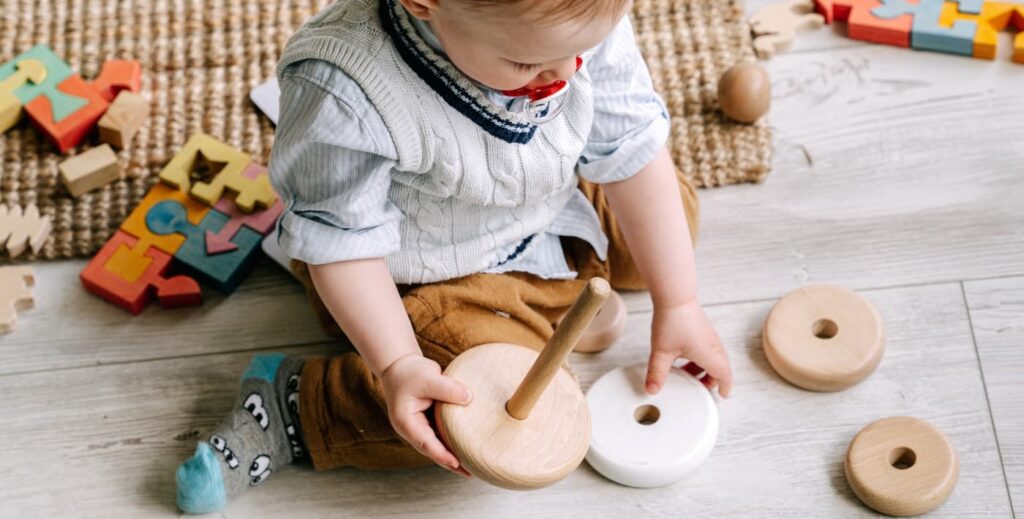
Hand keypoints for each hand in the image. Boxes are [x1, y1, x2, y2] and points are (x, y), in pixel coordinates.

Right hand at [379, 353, 473, 476]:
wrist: (399, 365)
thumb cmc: (410, 372)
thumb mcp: (428, 377)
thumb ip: (448, 388)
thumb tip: (470, 398)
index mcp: (406, 422)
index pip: (426, 443)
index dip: (442, 454)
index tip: (457, 464)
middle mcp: (412, 429)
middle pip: (432, 450)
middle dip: (450, 463)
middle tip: (470, 473)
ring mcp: (419, 427)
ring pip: (437, 445)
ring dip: (452, 454)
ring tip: (472, 466)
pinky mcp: (428, 421)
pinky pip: (441, 435)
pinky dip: (453, 441)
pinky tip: (467, 446)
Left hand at [645, 300, 732, 397]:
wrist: (675, 297)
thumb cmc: (672, 321)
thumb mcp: (662, 352)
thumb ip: (657, 373)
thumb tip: (652, 390)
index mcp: (709, 355)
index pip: (725, 376)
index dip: (725, 388)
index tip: (722, 396)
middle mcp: (714, 346)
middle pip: (721, 369)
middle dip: (712, 381)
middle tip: (698, 389)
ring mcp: (709, 337)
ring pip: (714, 359)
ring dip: (704, 369)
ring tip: (688, 376)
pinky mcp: (703, 330)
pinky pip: (708, 350)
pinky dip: (700, 359)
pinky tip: (683, 359)